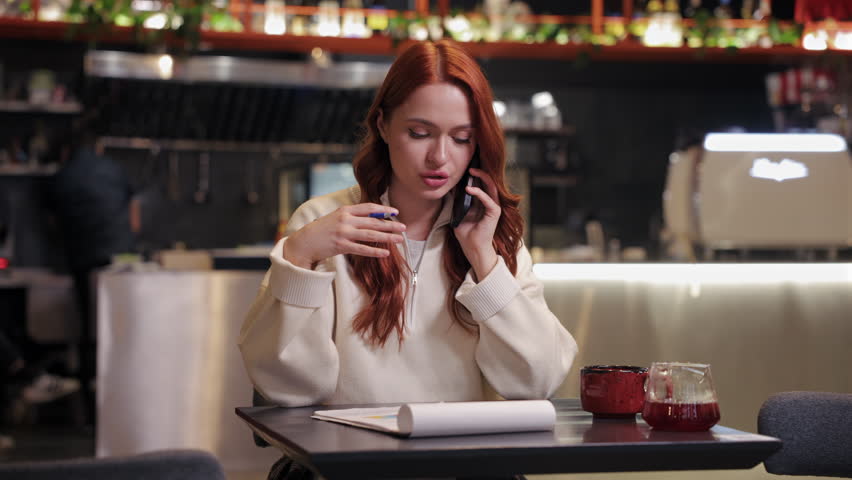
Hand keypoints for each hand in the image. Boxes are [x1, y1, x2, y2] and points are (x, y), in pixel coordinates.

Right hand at [284, 203, 405, 268]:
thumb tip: (372, 217)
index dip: (384, 209)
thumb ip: (352, 216)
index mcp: (345, 210)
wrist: (305, 241)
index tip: (395, 212)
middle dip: (390, 224)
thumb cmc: (322, 229)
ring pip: (370, 235)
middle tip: (403, 227)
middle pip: (373, 222)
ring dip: (387, 237)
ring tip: (399, 239)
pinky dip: (375, 251)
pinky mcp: (341, 246)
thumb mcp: (336, 216)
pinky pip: (362, 249)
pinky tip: (385, 253)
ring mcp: (344, 233)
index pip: (369, 207)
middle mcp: (346, 220)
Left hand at [453, 167, 499, 280]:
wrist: (472, 248)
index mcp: (481, 203)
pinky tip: (470, 189)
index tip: (465, 169)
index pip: (480, 184)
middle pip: (487, 183)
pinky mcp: (494, 213)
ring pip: (491, 187)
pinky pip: (488, 199)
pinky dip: (479, 193)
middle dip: (479, 173)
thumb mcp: (458, 214)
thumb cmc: (466, 234)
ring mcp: (493, 207)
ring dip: (482, 178)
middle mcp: (489, 203)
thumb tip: (450, 189)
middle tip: (469, 167)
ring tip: (472, 172)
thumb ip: (457, 202)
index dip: (474, 176)